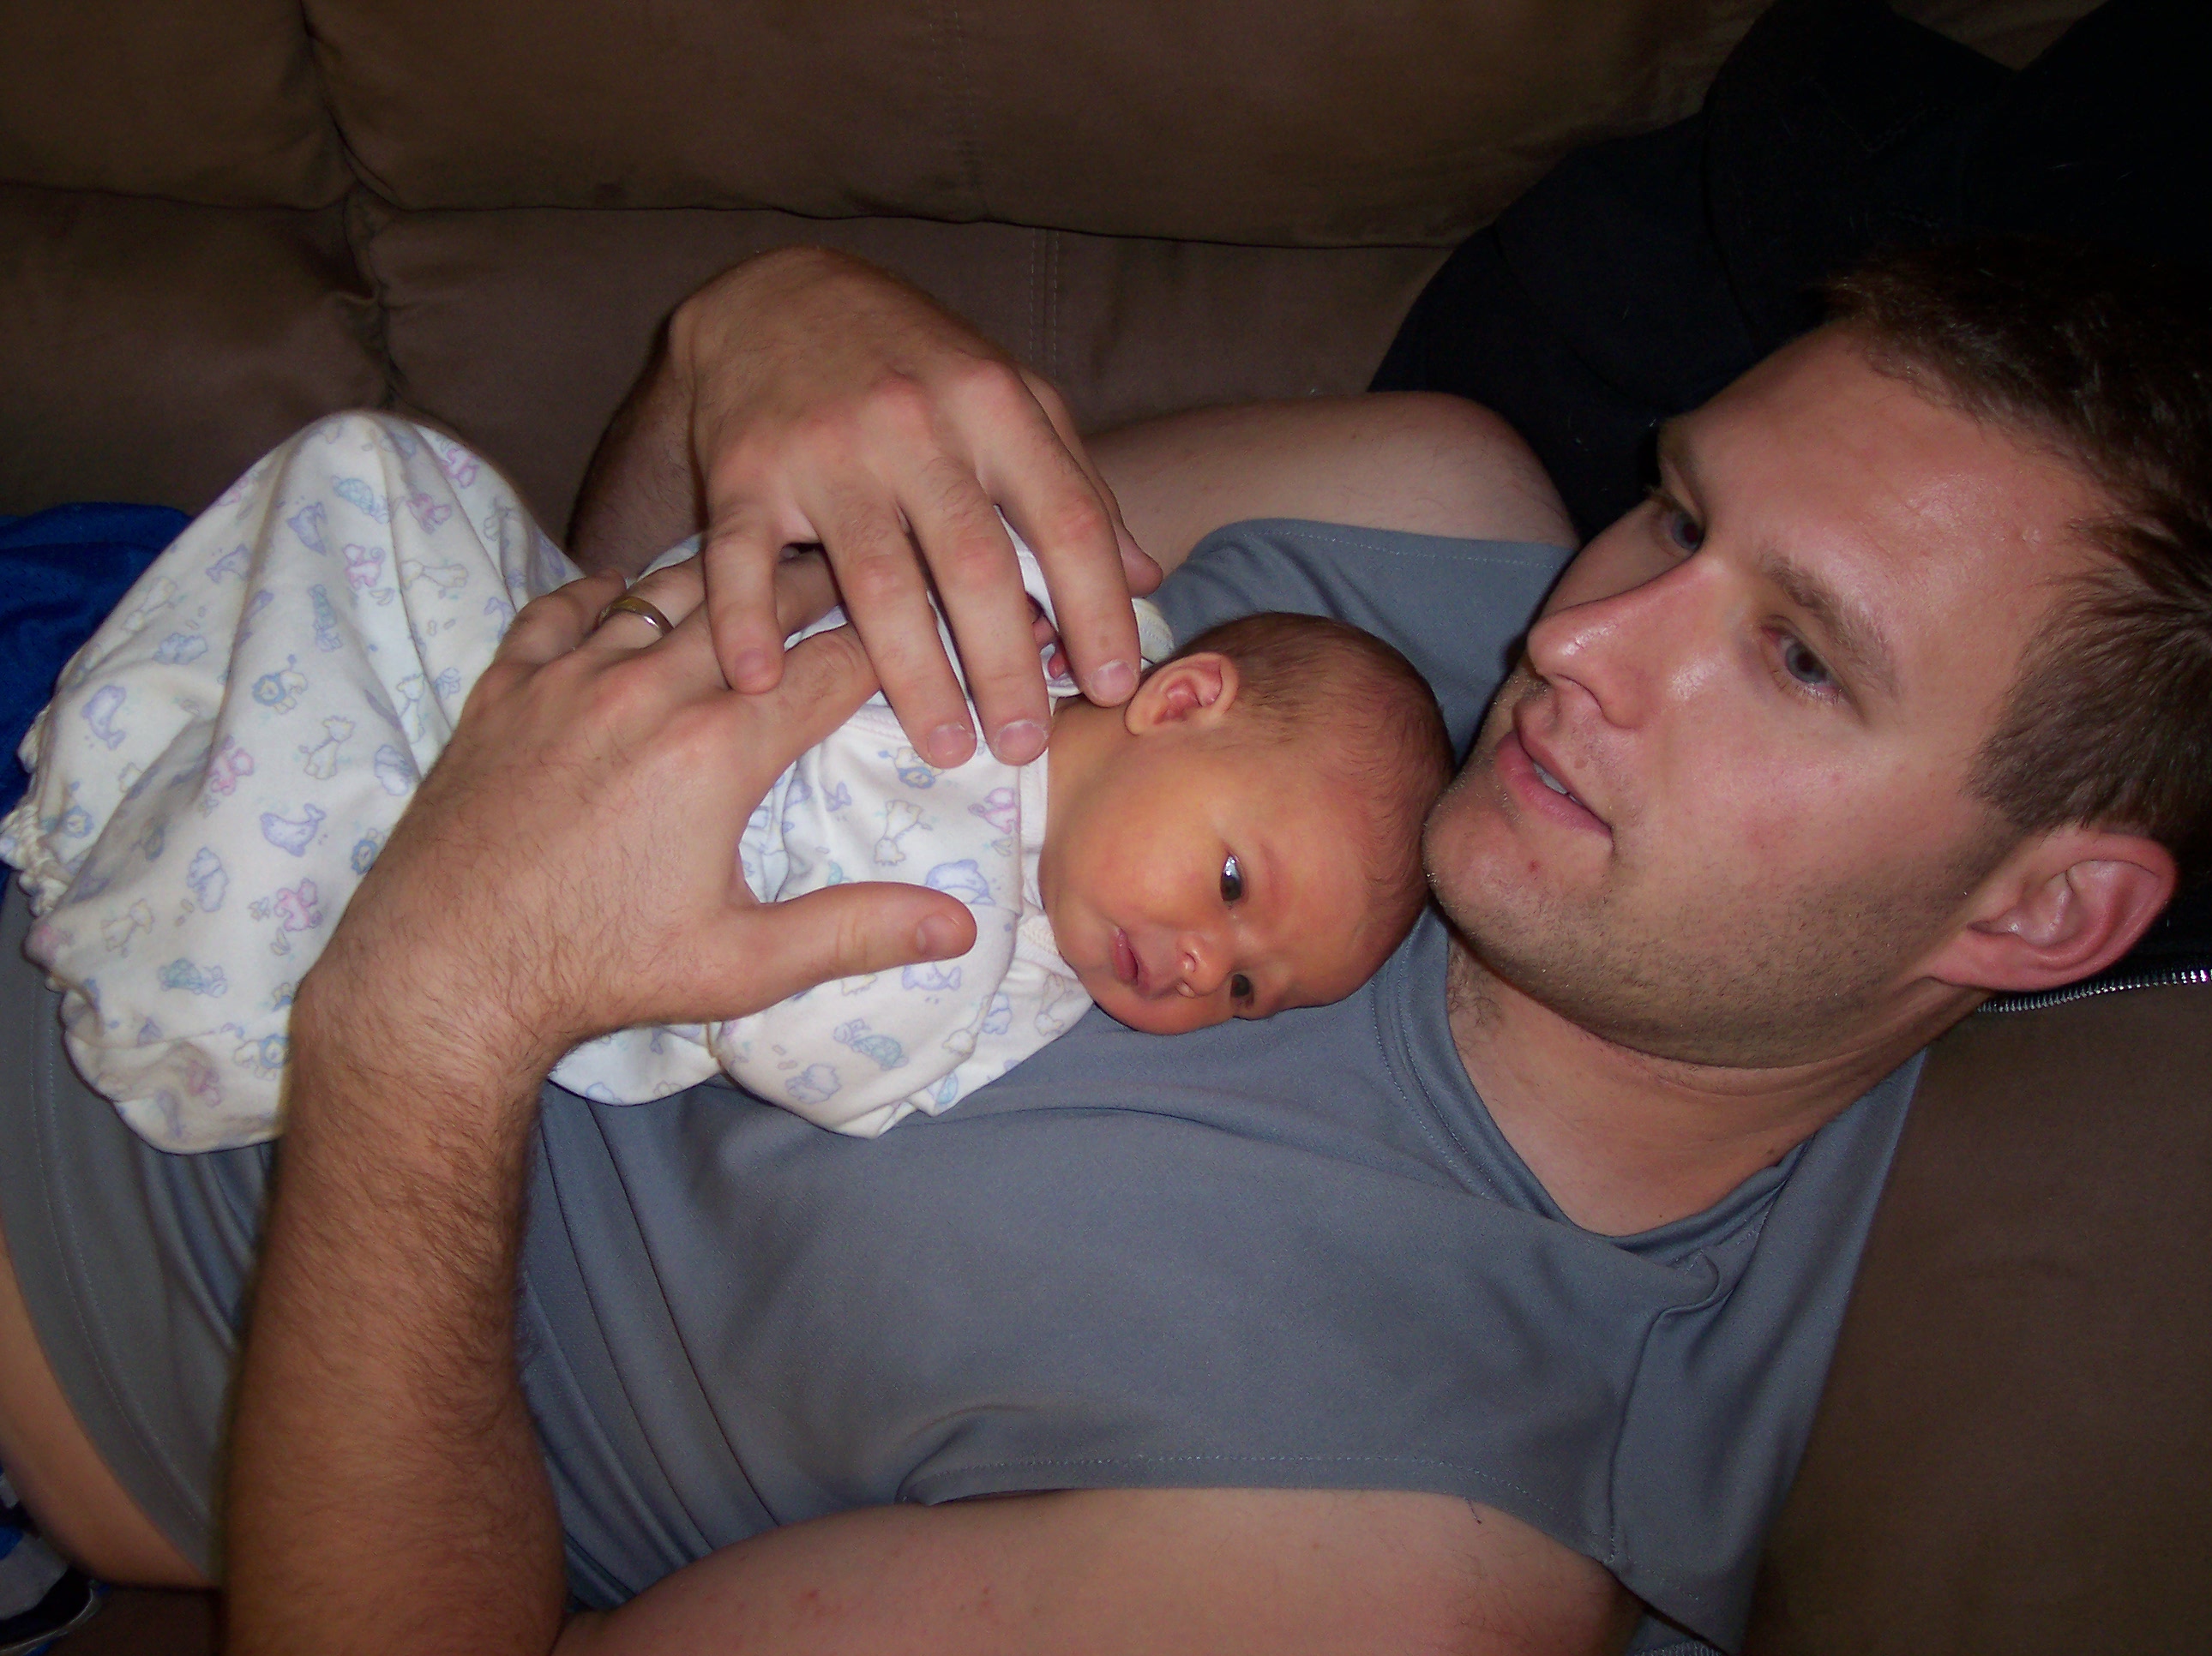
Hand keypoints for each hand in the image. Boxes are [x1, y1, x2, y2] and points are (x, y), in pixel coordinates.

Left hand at [299, 559, 976, 1096]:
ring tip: (763, 570)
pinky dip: (606, 594)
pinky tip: (628, 597)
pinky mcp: (506, 686)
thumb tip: (961, 929)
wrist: (445, 971)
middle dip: (822, 584)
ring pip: (666, 589)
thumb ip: (857, 933)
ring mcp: (571, 678)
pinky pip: (563, 607)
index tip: (921, 633)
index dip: (893, 643)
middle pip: (758, 601)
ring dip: (724, 578)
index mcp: (720, 748)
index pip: (834, 664)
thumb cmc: (600, 970)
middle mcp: (649, 689)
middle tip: (862, 572)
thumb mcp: (743, 965)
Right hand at [670, 247, 1160, 767]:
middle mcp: (915, 423)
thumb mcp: (1006, 398)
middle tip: (1027, 746)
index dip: (1098, 607)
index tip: (1114, 685)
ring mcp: (826, 447)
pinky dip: (749, 620)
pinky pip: (743, 556)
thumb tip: (1145, 580)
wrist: (774, 294)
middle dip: (1008, 665)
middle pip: (975, 562)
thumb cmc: (912, 364)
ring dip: (914, 675)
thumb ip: (1074, 483)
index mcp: (994, 405)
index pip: (1067, 516)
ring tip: (948, 747)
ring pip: (878, 578)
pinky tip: (764, 682)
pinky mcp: (743, 469)